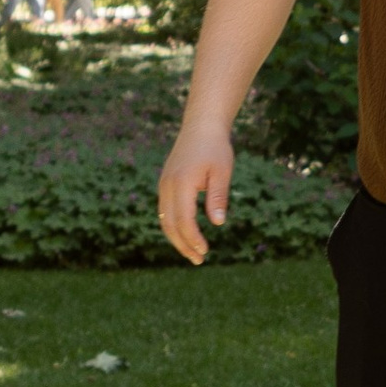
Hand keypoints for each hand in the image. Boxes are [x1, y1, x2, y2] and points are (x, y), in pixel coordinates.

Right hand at [156, 118, 233, 266]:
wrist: (201, 126)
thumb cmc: (215, 148)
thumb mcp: (222, 172)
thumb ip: (217, 198)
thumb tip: (217, 223)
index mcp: (181, 183)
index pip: (184, 220)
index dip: (193, 239)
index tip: (205, 252)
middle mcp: (167, 186)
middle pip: (170, 224)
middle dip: (183, 245)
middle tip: (198, 260)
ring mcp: (163, 185)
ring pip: (165, 219)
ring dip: (177, 238)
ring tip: (192, 252)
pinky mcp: (165, 184)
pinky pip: (165, 211)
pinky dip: (173, 226)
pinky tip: (186, 234)